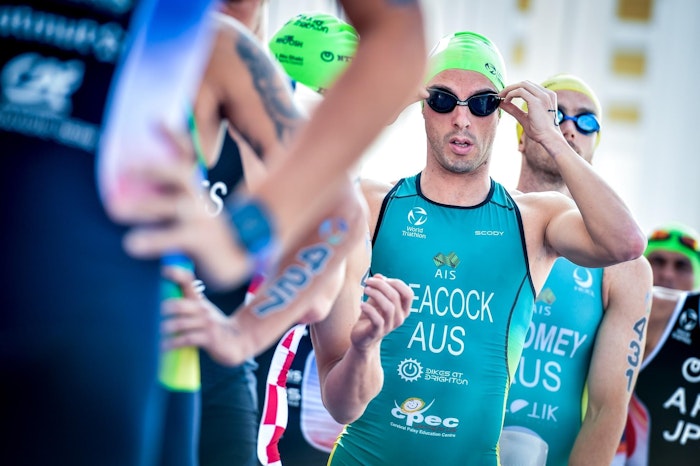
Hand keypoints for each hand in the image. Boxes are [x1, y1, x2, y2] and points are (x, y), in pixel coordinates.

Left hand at [121, 129, 247, 289]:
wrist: (240, 260)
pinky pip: (174, 238)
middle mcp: (203, 196)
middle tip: (124, 166)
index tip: (153, 120)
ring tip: (113, 208)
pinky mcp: (201, 241)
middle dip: (154, 167)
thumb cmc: (210, 232)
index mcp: (200, 185)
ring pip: (172, 206)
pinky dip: (153, 240)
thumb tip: (134, 184)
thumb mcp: (194, 207)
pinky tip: (131, 244)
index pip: (189, 154)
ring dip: (143, 206)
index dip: (175, 136)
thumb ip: (172, 193)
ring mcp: (204, 218)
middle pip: (181, 174)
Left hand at [160, 265, 242, 364]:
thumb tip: (159, 297)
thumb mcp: (203, 310)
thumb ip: (186, 302)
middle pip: (179, 305)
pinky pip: (186, 340)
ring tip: (154, 332)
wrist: (237, 341)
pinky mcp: (209, 339)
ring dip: (165, 328)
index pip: (188, 282)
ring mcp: (206, 324)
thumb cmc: (212, 326)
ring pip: (180, 324)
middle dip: (164, 308)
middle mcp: (202, 310)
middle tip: (149, 313)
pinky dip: (172, 344)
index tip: (163, 270)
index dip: (176, 274)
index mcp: (198, 301)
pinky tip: (162, 347)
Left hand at [350, 274, 413, 351]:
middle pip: (395, 297)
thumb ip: (379, 288)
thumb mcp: (376, 299)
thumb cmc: (371, 316)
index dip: (396, 283)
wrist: (362, 337)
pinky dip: (369, 309)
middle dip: (381, 285)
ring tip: (365, 289)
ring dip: (375, 294)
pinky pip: (377, 320)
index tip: (382, 279)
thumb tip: (379, 276)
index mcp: (403, 310)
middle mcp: (399, 318)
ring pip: (388, 307)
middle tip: (368, 281)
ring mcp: (389, 326)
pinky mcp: (377, 332)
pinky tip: (361, 304)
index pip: (408, 294)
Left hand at [499, 80, 561, 145]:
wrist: (549, 138)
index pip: (529, 86)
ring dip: (509, 89)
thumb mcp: (524, 117)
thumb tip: (501, 103)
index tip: (505, 95)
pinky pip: (520, 91)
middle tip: (500, 95)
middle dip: (511, 87)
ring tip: (501, 97)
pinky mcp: (536, 101)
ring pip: (522, 84)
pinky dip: (510, 94)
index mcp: (547, 96)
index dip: (516, 88)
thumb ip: (513, 109)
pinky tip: (506, 101)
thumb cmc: (540, 131)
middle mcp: (546, 93)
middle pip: (525, 83)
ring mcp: (542, 96)